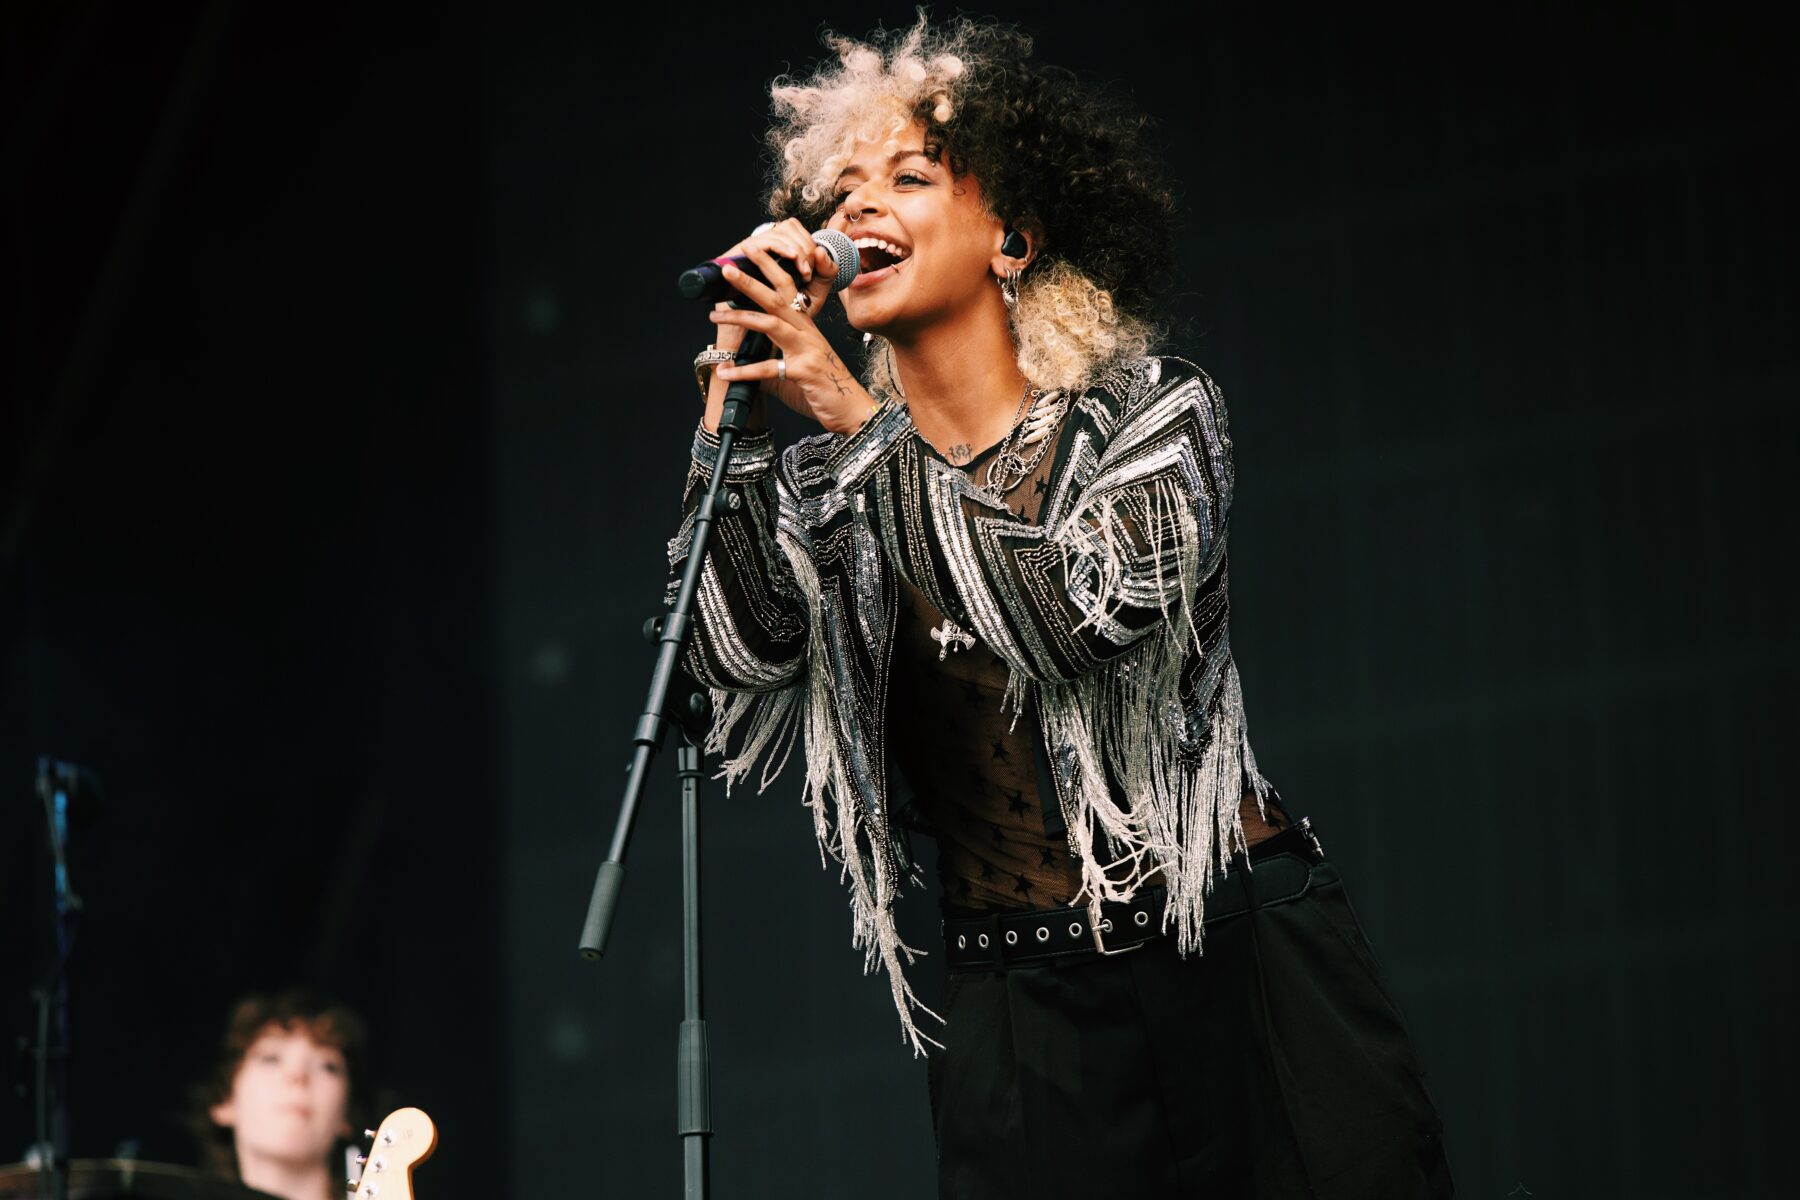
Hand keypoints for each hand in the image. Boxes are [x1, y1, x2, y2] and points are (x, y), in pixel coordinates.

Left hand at [705, 218, 876, 435]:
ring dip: (740, 317)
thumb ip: (768, 366)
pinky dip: (744, 370)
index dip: (770, 268)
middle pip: (778, 297)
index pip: (787, 289)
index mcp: (805, 327)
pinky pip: (768, 368)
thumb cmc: (826, 390)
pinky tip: (725, 372)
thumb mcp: (793, 373)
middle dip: (752, 279)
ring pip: (771, 323)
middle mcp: (807, 332)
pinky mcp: (804, 372)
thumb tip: (738, 368)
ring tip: (714, 315)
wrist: (853, 412)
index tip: (749, 253)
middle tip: (729, 267)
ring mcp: (806, 350)